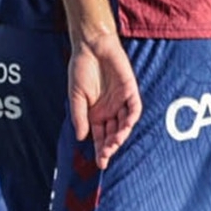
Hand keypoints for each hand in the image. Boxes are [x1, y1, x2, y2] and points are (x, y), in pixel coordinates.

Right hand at [64, 25, 140, 166]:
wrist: (91, 46)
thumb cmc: (81, 69)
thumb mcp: (76, 96)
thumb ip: (79, 116)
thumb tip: (81, 138)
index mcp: (95, 113)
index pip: (100, 137)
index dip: (101, 150)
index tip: (100, 163)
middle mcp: (109, 110)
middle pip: (113, 133)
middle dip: (110, 146)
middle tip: (106, 156)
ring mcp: (120, 101)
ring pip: (124, 124)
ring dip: (120, 135)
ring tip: (113, 144)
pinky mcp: (130, 90)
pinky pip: (134, 108)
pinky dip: (131, 118)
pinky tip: (125, 127)